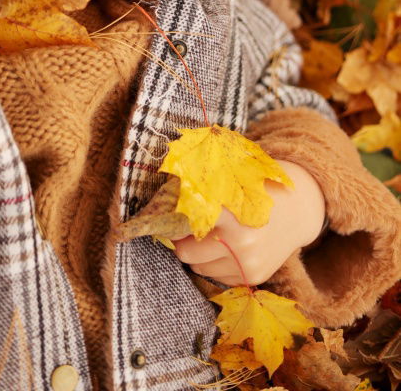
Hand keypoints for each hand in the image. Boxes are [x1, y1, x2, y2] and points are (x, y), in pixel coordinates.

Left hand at [172, 159, 325, 286]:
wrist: (297, 211)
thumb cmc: (256, 190)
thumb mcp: (231, 184)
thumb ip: (202, 194)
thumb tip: (164, 202)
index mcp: (231, 213)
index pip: (185, 224)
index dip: (171, 221)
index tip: (164, 216)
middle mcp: (239, 243)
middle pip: (186, 252)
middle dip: (182, 240)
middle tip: (186, 228)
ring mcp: (247, 264)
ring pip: (198, 267)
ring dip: (198, 254)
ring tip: (211, 235)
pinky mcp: (252, 278)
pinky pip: (216, 276)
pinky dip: (215, 263)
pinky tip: (227, 247)